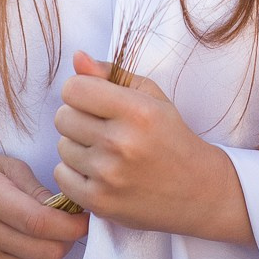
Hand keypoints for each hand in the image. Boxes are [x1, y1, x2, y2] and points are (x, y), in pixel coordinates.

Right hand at [0, 147, 88, 258]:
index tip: (85, 217)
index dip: (72, 225)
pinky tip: (28, 246)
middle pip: (45, 254)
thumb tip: (66, 209)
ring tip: (48, 234)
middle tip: (68, 224)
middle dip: (67, 241)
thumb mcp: (0, 164)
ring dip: (52, 255)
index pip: (42, 224)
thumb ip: (33, 188)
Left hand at [53, 51, 252, 244]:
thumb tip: (77, 57)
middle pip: (62, 117)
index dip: (81, 91)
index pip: (74, 89)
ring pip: (61, 147)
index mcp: (136, 111)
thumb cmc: (171, 137)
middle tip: (102, 127)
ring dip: (78, 147)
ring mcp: (108, 175)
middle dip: (78, 118)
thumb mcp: (152, 97)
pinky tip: (98, 172)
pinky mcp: (99, 202)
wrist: (197, 191)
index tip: (94, 100)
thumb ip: (112, 74)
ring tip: (105, 152)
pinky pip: (61, 176)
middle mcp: (121, 142)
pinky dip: (74, 173)